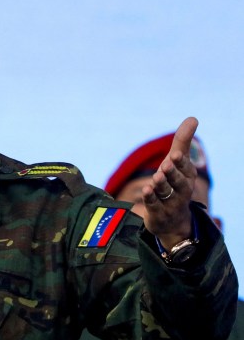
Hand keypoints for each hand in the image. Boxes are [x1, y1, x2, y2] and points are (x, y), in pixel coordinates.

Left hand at [141, 117, 198, 250]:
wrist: (173, 221)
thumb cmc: (175, 184)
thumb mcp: (178, 163)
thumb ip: (182, 142)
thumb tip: (193, 118)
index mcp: (187, 177)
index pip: (185, 168)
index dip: (180, 162)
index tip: (174, 154)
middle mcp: (182, 190)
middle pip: (178, 182)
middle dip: (173, 173)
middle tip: (166, 165)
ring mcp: (170, 203)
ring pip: (166, 193)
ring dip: (161, 185)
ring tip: (156, 177)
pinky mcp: (157, 213)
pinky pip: (154, 205)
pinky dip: (150, 198)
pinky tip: (146, 190)